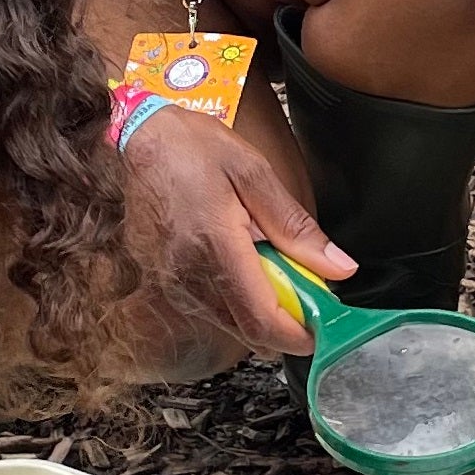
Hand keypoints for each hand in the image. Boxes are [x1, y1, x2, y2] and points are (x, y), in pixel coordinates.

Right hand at [120, 105, 355, 357]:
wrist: (135, 139)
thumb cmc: (191, 148)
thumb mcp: (254, 174)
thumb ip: (296, 228)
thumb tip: (339, 268)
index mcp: (215, 247)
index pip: (263, 320)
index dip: (300, 335)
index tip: (326, 326)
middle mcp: (188, 277)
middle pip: (249, 332)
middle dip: (286, 323)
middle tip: (308, 289)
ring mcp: (171, 284)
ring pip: (230, 324)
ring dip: (262, 310)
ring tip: (276, 267)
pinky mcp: (163, 283)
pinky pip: (209, 309)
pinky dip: (237, 299)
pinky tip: (245, 264)